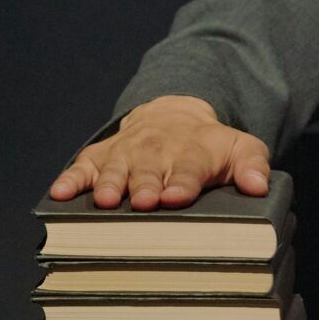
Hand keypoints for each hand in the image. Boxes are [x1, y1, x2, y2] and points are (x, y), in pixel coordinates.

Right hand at [48, 95, 271, 209]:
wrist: (173, 116)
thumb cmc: (208, 146)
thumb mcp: (239, 148)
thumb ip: (252, 165)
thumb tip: (259, 186)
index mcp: (190, 153)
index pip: (187, 169)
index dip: (182, 183)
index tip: (176, 197)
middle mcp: (155, 152)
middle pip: (149, 171)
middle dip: (145, 186)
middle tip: (143, 202)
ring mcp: (124, 154)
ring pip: (115, 170)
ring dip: (110, 185)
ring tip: (106, 201)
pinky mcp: (99, 157)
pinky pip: (82, 168)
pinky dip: (70, 180)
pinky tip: (59, 194)